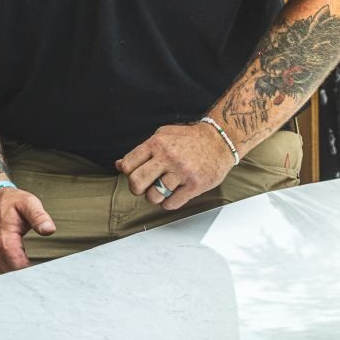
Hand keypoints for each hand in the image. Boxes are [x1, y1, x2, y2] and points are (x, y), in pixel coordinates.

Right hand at [0, 185, 55, 271]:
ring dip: (23, 275)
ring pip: (8, 274)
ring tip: (40, 272)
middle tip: (48, 273)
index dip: (34, 272)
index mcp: (5, 239)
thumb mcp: (28, 203)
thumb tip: (49, 230)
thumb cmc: (10, 202)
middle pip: (14, 273)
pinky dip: (16, 272)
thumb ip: (39, 216)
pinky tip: (29, 269)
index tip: (48, 272)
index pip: (19, 266)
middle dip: (31, 276)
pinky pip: (5, 270)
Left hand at [116, 122, 235, 211]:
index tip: (136, 173)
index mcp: (157, 143)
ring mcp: (182, 172)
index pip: (128, 165)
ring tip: (161, 190)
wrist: (220, 141)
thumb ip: (141, 150)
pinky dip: (169, 203)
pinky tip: (174, 194)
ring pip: (153, 196)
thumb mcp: (163, 136)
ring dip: (154, 197)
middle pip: (137, 183)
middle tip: (144, 187)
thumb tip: (119, 165)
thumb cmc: (189, 139)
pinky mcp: (195, 185)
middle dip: (137, 189)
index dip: (128, 173)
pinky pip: (171, 204)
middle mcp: (168, 157)